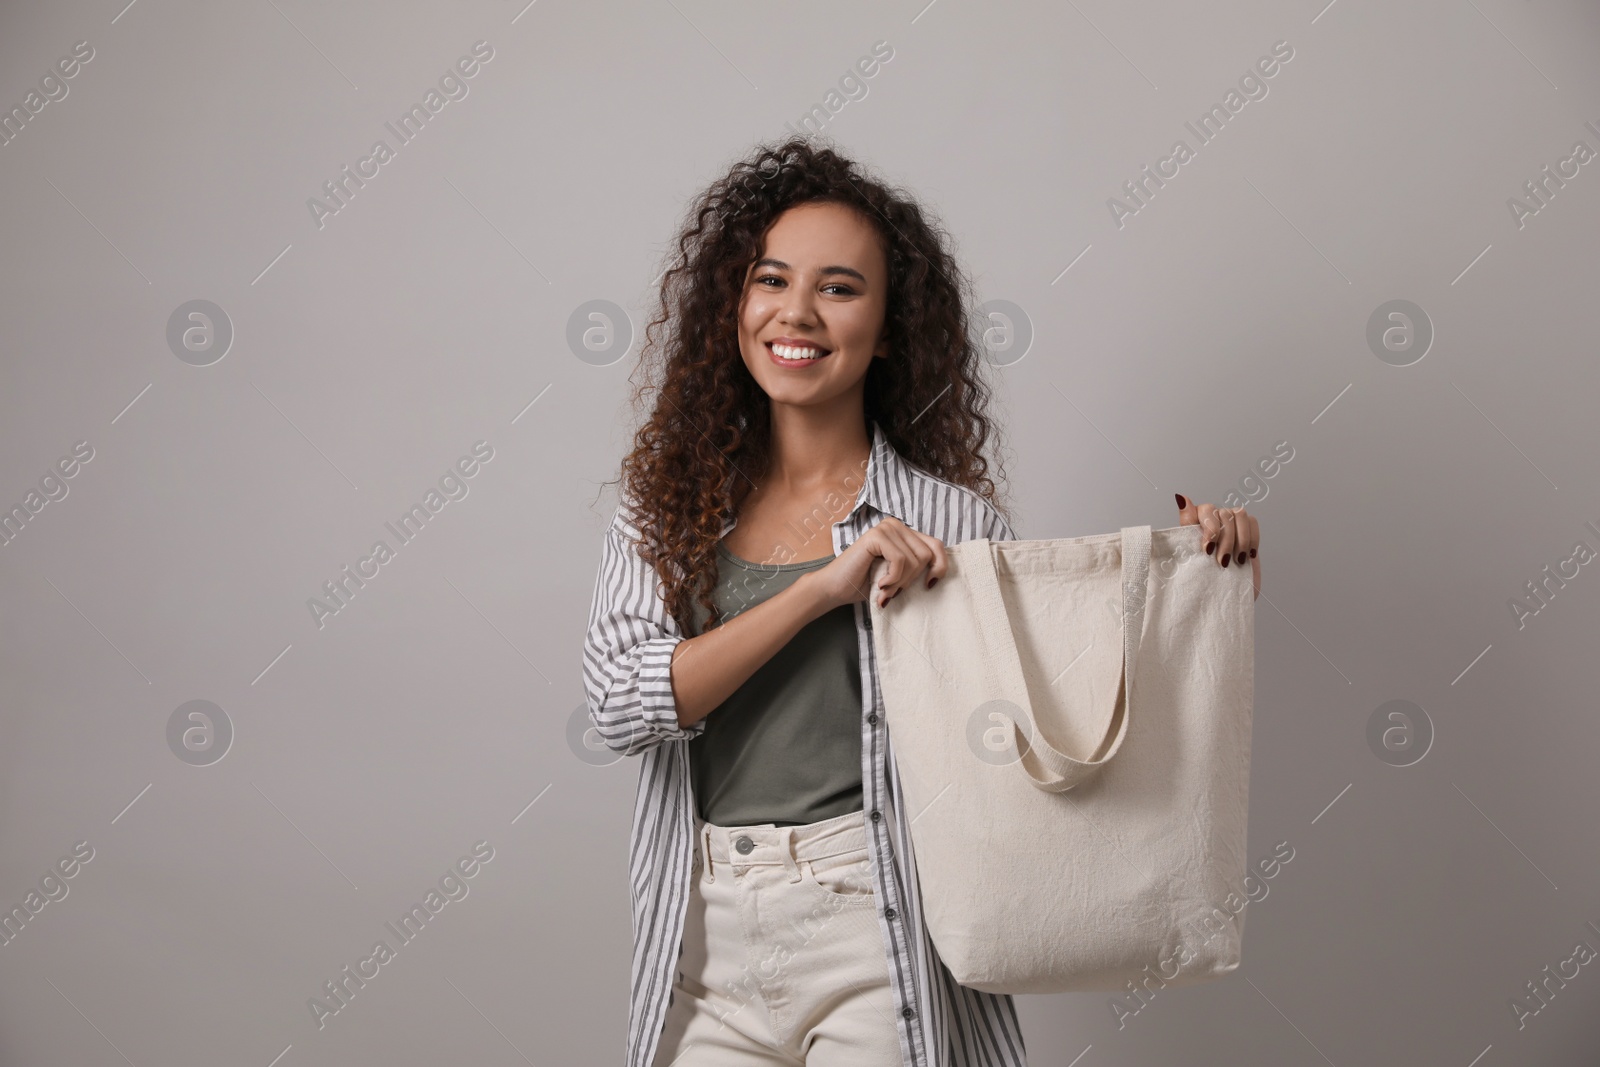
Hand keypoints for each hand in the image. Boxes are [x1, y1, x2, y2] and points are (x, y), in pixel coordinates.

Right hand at [808, 515, 948, 610]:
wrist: (835, 589)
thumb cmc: (867, 584)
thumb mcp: (901, 576)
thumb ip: (918, 567)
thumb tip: (941, 572)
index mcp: (904, 532)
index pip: (937, 545)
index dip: (939, 568)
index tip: (928, 586)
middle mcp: (896, 524)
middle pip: (928, 555)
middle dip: (912, 579)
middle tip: (893, 590)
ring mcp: (886, 527)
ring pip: (915, 560)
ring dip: (900, 582)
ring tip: (883, 588)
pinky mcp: (876, 535)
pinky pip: (901, 561)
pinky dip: (893, 579)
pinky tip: (879, 584)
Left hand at [1175, 494, 1260, 600]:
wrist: (1222, 597)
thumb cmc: (1203, 577)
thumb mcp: (1190, 553)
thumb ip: (1187, 525)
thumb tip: (1180, 497)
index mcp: (1196, 523)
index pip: (1205, 509)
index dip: (1209, 527)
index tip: (1207, 549)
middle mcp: (1213, 520)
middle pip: (1223, 514)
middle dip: (1225, 540)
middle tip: (1222, 562)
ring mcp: (1231, 524)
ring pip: (1239, 514)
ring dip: (1239, 539)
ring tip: (1236, 561)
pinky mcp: (1247, 531)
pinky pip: (1252, 522)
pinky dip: (1251, 539)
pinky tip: (1247, 556)